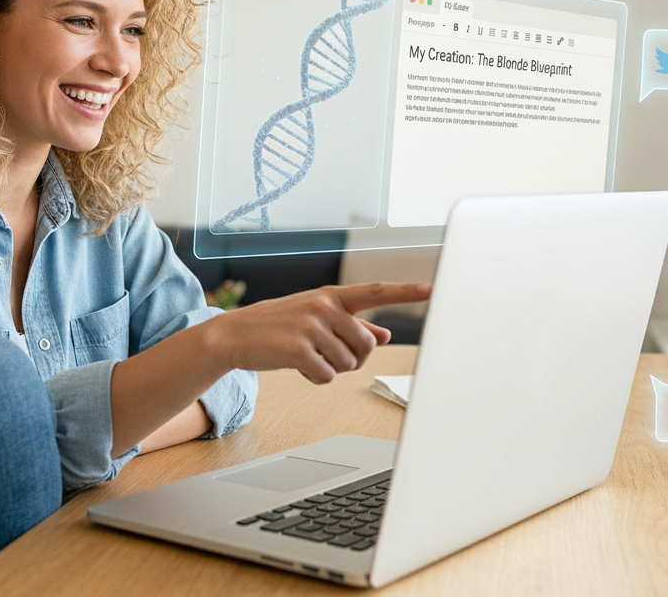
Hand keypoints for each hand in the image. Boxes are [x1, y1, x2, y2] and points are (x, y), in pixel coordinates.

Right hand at [204, 282, 431, 383]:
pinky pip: (327, 376)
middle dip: (352, 357)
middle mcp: (324, 306)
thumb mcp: (315, 317)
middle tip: (327, 353)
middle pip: (366, 345)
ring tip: (307, 355)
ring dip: (331, 368)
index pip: (377, 291)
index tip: (433, 289)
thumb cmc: (278, 326)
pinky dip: (315, 378)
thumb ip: (351, 324)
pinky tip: (298, 366)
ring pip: (348, 363)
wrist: (234, 335)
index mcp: (332, 295)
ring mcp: (311, 326)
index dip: (407, 292)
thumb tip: (383, 334)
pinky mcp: (298, 348)